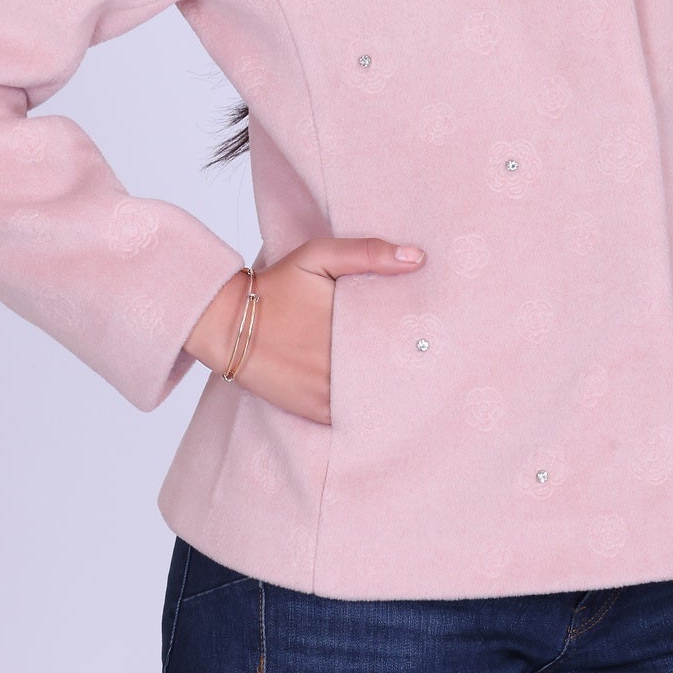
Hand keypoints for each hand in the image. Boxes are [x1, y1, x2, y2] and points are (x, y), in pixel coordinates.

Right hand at [183, 236, 426, 423]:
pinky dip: (370, 415)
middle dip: (417, 372)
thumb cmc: (277, 285)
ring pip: (376, 401)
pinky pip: (352, 418)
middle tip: (447, 370)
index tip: (446, 341)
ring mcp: (326, 392)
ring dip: (397, 396)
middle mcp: (339, 365)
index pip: (403, 344)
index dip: (427, 346)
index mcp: (348, 326)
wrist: (226, 322)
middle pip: (393, 375)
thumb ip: (367, 253)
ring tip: (429, 394)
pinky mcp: (314, 410)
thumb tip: (418, 258)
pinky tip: (392, 410)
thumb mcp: (318, 255)